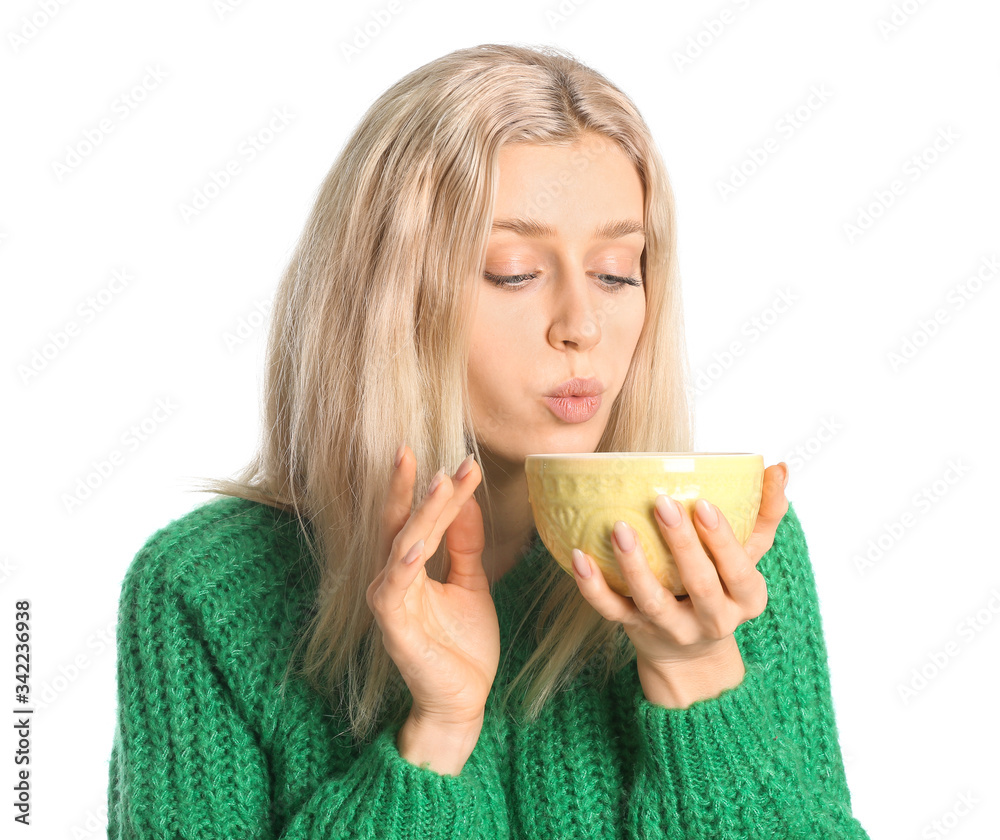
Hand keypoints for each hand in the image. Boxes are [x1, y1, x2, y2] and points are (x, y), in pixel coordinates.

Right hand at [366, 446, 497, 727]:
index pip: (421, 518)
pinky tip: (418, 542)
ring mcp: (391, 601)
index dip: (442, 490)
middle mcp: (394, 578)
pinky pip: (395, 588)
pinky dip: (405, 563)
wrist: (463, 699)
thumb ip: (464, 545)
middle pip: (400, 522)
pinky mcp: (394, 626)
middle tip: (422, 450)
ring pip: (400, 546)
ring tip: (437, 482)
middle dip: (411, 485)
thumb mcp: (470, 583)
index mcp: (411, 566)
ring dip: (419, 514)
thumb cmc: (462, 644)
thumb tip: (464, 500)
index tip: (467, 461)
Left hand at [570, 462, 789, 668]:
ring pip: (653, 601)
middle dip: (682, 545)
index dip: (723, 540)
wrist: (690, 654)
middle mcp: (712, 619)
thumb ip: (766, 512)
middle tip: (662, 502)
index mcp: (745, 598)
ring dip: (634, 565)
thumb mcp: (750, 556)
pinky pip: (611, 611)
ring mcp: (671, 628)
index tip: (704, 504)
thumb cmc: (722, 585)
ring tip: (618, 528)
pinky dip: (593, 586)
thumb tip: (779, 467)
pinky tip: (579, 557)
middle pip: (699, 585)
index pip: (738, 570)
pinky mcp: (635, 630)